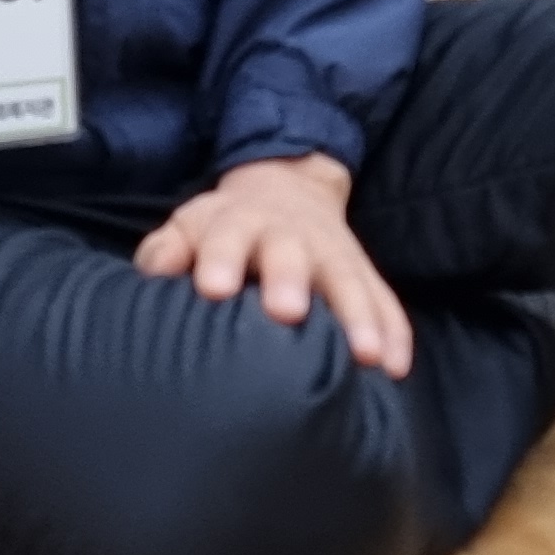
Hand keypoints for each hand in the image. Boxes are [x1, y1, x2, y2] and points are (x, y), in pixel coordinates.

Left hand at [133, 151, 410, 376]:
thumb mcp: (190, 225)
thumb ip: (169, 249)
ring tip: (366, 355)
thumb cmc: (226, 227)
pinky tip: (397, 367)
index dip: (220, 260)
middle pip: (292, 256)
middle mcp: (291, 237)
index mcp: (240, 224)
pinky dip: (395, 332)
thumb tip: (156, 270)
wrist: (287, 187)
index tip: (214, 288)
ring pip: (349, 282)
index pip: (227, 238)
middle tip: (286, 312)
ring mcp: (334, 254)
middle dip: (290, 280)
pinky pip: (386, 302)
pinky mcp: (365, 274)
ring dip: (358, 317)